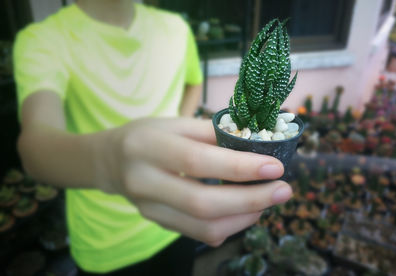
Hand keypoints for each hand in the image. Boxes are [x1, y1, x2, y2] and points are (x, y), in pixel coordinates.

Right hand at [102, 117, 291, 245]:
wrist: (111, 161)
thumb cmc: (149, 136)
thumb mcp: (175, 123)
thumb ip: (213, 133)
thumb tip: (257, 144)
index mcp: (148, 147)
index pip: (197, 161)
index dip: (239, 167)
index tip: (275, 167)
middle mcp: (144, 182)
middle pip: (201, 203)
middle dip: (250, 200)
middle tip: (283, 191)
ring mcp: (149, 209)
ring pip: (203, 226)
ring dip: (244, 217)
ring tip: (268, 201)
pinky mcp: (158, 223)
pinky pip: (199, 234)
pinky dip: (230, 225)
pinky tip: (245, 210)